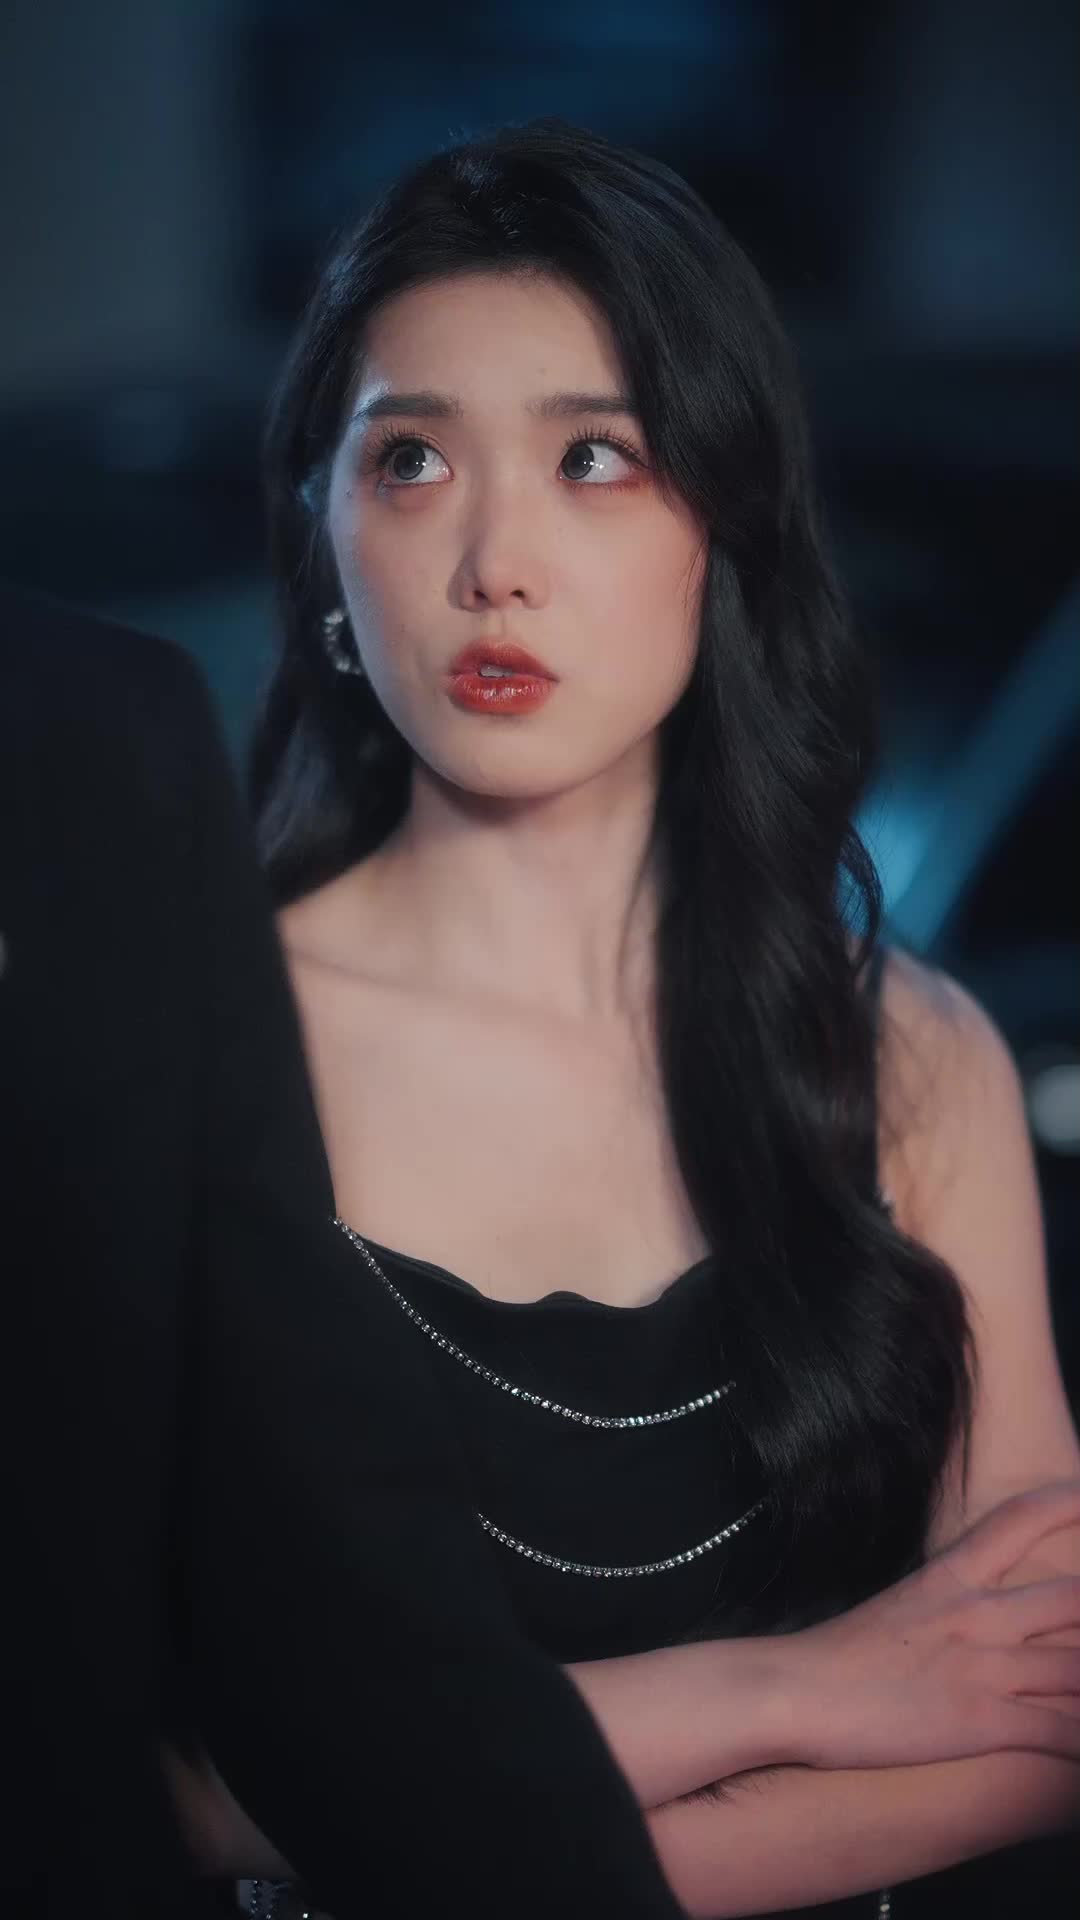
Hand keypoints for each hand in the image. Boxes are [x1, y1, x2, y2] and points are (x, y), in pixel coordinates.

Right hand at [780, 1478, 1079, 1769]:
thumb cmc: (837, 1655)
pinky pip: (1061, 1731)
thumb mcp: (898, 1607)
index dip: (1065, 1503)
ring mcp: (985, 1668)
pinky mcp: (983, 1721)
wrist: (796, 1692)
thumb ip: (944, 1602)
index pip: (1018, 1521)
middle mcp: (978, 1615)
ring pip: (1079, 1669)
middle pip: (1074, 1599)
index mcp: (951, 1578)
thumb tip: (972, 1607)